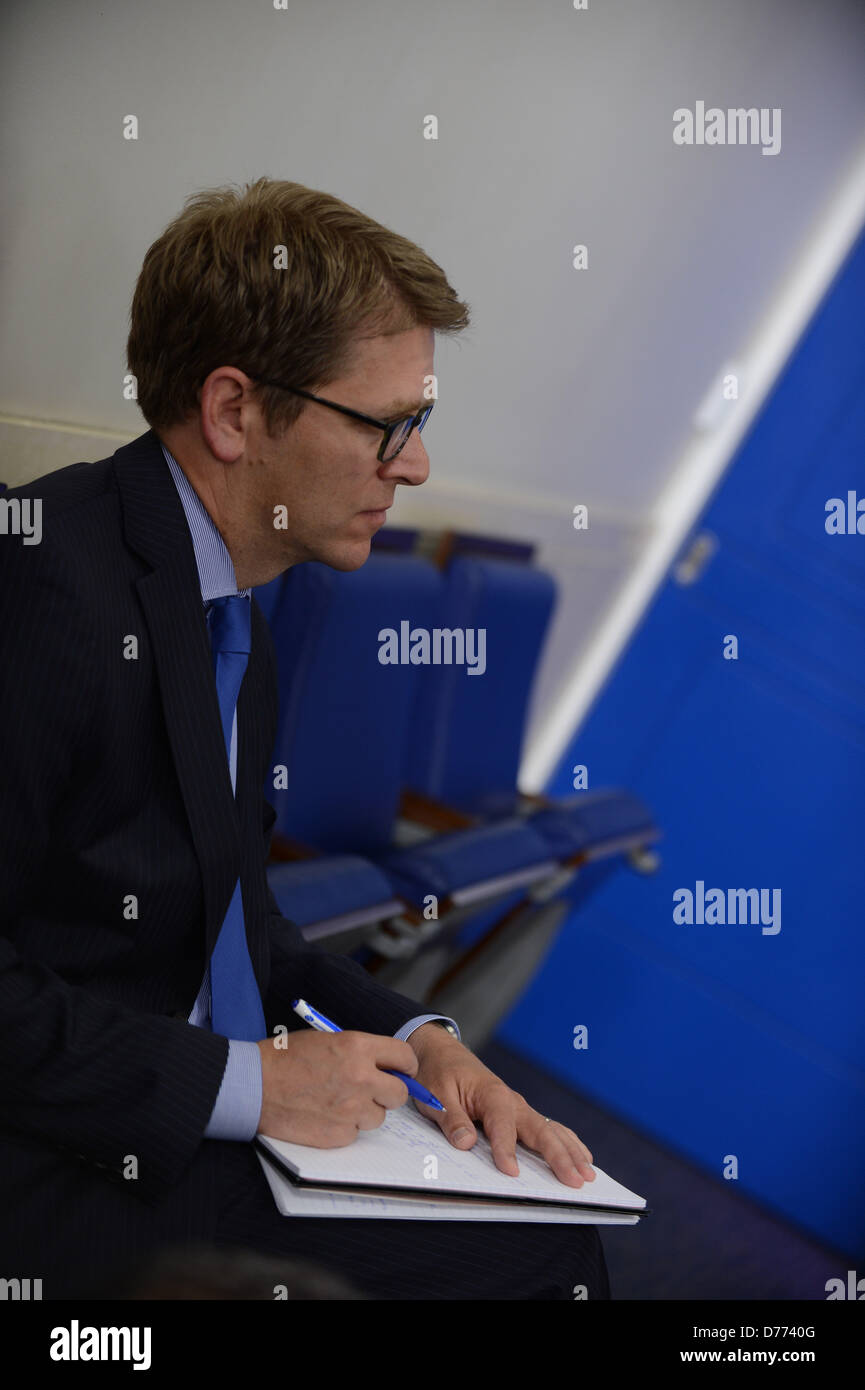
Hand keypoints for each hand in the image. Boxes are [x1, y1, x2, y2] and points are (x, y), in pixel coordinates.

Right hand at [256, 1030, 417, 1145]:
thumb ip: (360, 1052)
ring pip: (378, 1117)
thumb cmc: (285, 1059)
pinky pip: (355, 1133)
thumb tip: (386, 1066)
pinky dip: (344, 1127)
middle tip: (371, 1090)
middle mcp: (360, 1078)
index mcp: (358, 1047)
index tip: (402, 1071)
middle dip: (388, 1092)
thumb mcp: (328, 1040)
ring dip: (364, 1111)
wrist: (253, 1085)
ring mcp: (351, 1109)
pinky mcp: (338, 1134)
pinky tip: (323, 1115)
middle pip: (399, 1093)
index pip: (404, 1057)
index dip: (405, 1066)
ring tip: (337, 1101)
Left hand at [407, 1024, 595, 1187]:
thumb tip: (466, 1143)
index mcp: (492, 1094)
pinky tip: (581, 1155)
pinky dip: (566, 1142)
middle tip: (576, 1181)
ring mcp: (518, 1108)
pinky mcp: (518, 1114)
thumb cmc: (438, 1073)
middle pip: (540, 1130)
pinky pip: (547, 1128)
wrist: (441, 1053)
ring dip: (570, 1152)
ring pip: (550, 1130)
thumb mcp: (435, 1095)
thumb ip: (452, 1119)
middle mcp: (512, 1101)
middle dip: (559, 1156)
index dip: (506, 1151)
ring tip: (588, 1173)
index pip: (502, 1127)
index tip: (511, 1174)